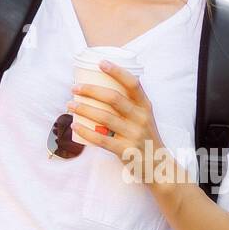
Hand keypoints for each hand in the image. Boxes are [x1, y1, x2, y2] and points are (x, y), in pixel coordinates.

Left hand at [66, 61, 173, 184]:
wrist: (158, 166)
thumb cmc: (145, 137)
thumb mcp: (144, 117)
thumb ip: (129, 103)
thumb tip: (101, 86)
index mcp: (145, 106)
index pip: (133, 84)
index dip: (117, 71)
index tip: (100, 63)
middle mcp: (141, 118)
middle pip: (113, 98)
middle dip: (90, 90)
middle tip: (74, 87)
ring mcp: (134, 134)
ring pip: (104, 117)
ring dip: (83, 109)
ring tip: (70, 104)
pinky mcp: (125, 150)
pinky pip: (101, 139)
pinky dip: (86, 131)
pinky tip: (75, 125)